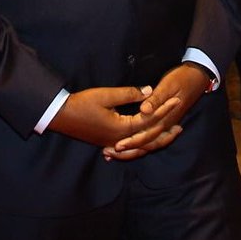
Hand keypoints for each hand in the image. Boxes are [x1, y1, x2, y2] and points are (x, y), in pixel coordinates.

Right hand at [49, 85, 179, 149]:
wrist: (59, 116)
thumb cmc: (81, 104)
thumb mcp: (105, 96)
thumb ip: (129, 94)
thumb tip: (150, 91)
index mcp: (123, 129)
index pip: (149, 120)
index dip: (163, 109)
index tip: (175, 100)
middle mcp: (121, 140)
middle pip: (150, 138)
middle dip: (166, 130)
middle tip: (181, 124)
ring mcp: (114, 144)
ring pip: (142, 146)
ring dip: (157, 140)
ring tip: (169, 135)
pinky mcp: (108, 143)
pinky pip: (131, 149)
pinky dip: (142, 146)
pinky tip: (145, 143)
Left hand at [102, 63, 208, 159]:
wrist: (197, 77)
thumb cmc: (181, 79)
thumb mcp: (167, 86)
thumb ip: (156, 99)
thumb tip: (144, 110)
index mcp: (166, 118)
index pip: (148, 136)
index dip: (132, 141)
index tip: (116, 145)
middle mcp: (167, 125)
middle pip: (148, 144)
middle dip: (129, 149)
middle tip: (109, 152)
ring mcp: (167, 124)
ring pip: (150, 144)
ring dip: (133, 149)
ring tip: (115, 152)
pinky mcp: (165, 121)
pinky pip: (153, 137)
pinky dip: (141, 143)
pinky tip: (128, 144)